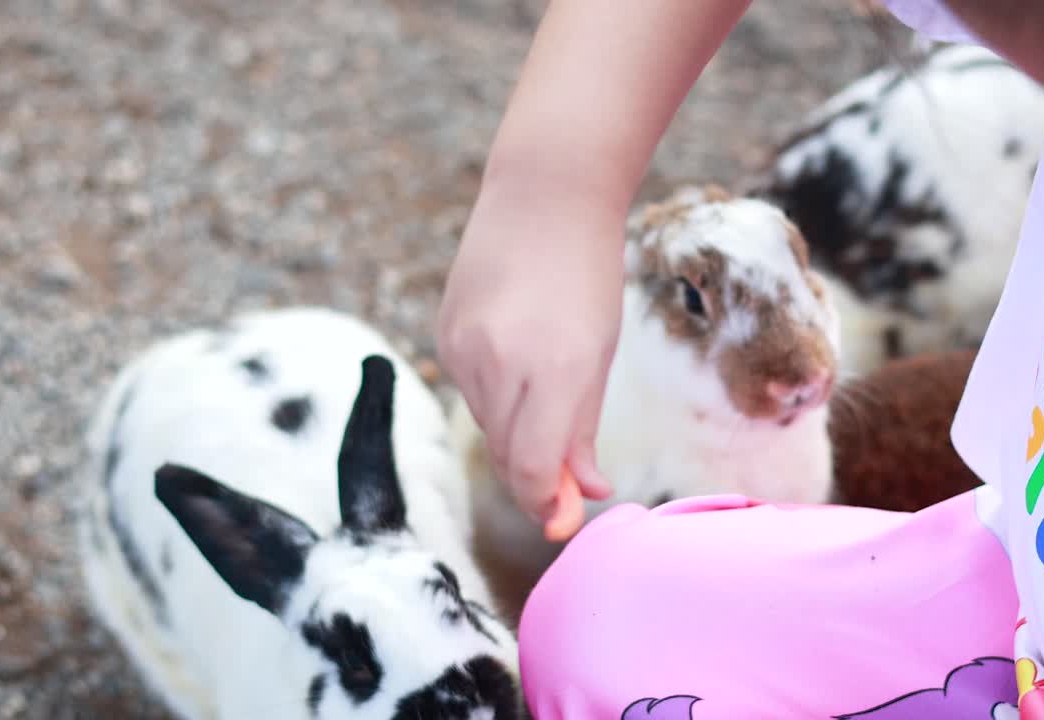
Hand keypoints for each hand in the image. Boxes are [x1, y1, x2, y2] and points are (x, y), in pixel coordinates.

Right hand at [437, 176, 622, 525]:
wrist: (543, 195)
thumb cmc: (587, 274)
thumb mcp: (599, 354)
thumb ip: (584, 430)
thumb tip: (586, 493)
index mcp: (553, 369)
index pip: (535, 470)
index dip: (548, 504)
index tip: (566, 518)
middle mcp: (500, 363)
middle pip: (508, 456)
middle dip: (538, 477)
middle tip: (569, 478)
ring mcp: (463, 348)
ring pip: (487, 426)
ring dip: (517, 435)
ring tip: (547, 397)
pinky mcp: (443, 335)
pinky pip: (468, 391)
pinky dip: (495, 399)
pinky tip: (517, 367)